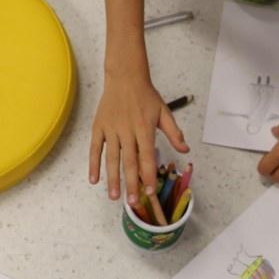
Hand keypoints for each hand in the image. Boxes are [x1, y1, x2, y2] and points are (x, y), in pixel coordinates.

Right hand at [90, 72, 187, 201]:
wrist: (125, 77)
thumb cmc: (146, 96)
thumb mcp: (164, 112)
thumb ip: (174, 133)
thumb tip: (185, 150)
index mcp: (144, 128)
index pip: (147, 157)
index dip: (148, 175)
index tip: (149, 192)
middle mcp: (127, 131)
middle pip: (129, 161)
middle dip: (131, 183)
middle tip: (132, 202)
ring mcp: (111, 129)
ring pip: (111, 158)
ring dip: (112, 178)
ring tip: (114, 196)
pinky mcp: (99, 127)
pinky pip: (95, 148)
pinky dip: (93, 164)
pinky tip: (94, 179)